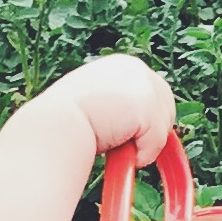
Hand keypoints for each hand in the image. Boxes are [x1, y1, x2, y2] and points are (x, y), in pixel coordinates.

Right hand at [59, 54, 175, 165]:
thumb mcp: (96, 107)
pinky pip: (158, 141)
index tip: (136, 138)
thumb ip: (118, 110)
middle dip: (152, 131)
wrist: (55, 125)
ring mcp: (143, 84)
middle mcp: (135, 69)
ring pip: (163, 126)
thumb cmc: (65, 122)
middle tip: (127, 147)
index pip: (153, 94)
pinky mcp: (147, 104)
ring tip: (113, 144)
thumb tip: (137, 132)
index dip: (148, 120)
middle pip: (166, 107)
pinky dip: (141, 153)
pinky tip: (116, 149)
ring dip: (142, 144)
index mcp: (121, 66)